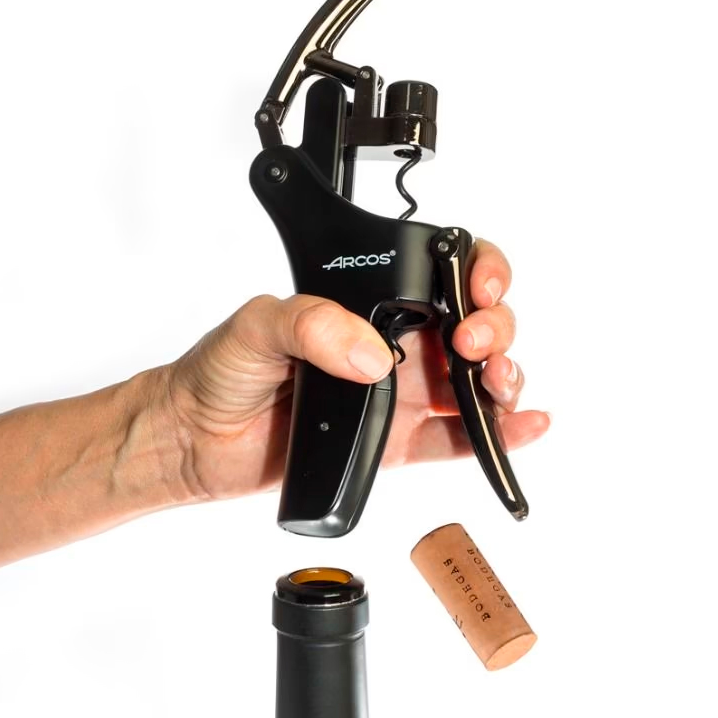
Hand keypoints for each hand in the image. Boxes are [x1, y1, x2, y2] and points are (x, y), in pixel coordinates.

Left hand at [160, 239, 548, 500]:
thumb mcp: (257, 325)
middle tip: (471, 345)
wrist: (193, 442)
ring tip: (498, 388)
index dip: (478, 272)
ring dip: (503, 380)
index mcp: (369, 305)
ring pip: (475, 383)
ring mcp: (401, 395)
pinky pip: (458, 440)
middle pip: (475, 327)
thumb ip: (312, 325)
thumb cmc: (218, 372)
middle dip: (495, 329)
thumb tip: (372, 356)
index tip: (479, 286)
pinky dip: (496, 437)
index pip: (442, 275)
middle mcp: (395, 344)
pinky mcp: (396, 445)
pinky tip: (524, 428)